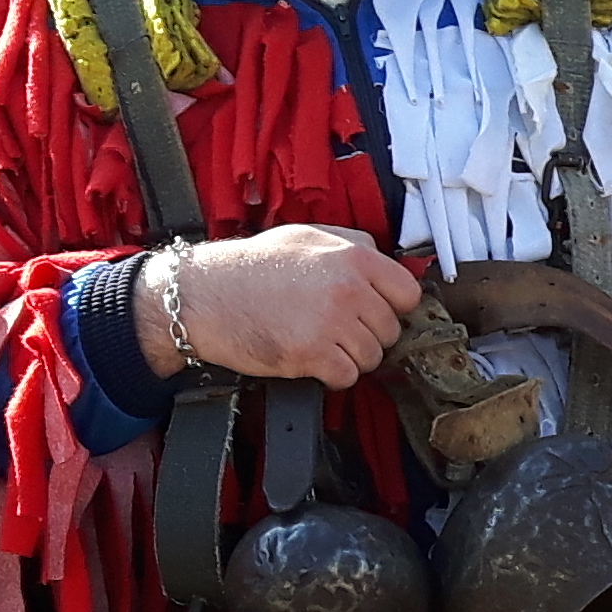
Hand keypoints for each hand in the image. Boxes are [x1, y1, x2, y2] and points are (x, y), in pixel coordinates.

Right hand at [134, 223, 418, 383]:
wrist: (203, 295)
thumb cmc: (250, 267)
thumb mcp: (306, 236)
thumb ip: (352, 244)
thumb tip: (386, 261)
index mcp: (353, 256)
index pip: (408, 293)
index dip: (393, 307)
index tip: (376, 312)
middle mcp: (348, 288)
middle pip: (390, 330)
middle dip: (367, 334)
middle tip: (338, 329)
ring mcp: (331, 322)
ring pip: (371, 357)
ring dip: (350, 356)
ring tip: (321, 342)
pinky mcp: (311, 354)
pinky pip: (346, 376)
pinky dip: (333, 375)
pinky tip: (312, 358)